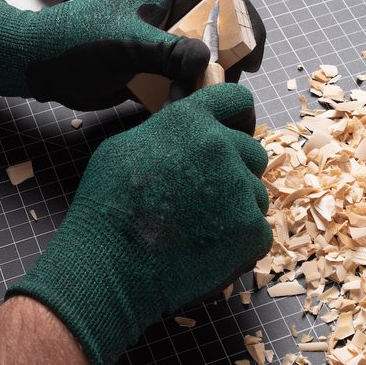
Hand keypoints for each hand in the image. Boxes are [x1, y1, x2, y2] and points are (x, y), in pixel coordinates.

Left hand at [0, 0, 264, 109]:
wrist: (37, 66)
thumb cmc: (75, 42)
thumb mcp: (125, 43)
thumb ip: (168, 51)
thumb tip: (209, 62)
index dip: (247, 22)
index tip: (253, 55)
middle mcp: (172, 14)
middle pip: (221, 33)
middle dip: (229, 61)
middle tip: (226, 86)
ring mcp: (163, 41)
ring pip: (205, 61)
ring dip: (208, 82)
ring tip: (198, 100)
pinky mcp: (154, 67)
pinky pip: (184, 80)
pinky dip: (188, 94)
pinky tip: (181, 108)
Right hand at [6, 84, 271, 363]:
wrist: (107, 265)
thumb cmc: (106, 206)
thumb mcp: (125, 147)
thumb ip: (166, 132)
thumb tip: (184, 134)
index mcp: (191, 120)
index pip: (236, 99)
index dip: (236, 117)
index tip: (233, 132)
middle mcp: (221, 145)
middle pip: (252, 152)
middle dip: (235, 170)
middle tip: (204, 196)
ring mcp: (239, 187)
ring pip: (256, 194)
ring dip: (237, 208)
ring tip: (199, 228)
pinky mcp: (251, 229)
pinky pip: (258, 231)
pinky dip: (240, 242)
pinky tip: (209, 250)